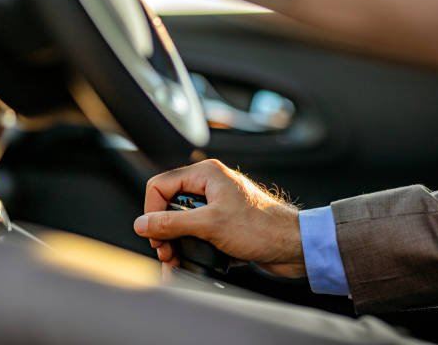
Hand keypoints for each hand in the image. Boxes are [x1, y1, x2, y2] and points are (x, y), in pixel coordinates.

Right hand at [134, 159, 305, 277]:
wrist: (294, 246)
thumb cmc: (262, 228)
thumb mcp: (210, 225)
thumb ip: (172, 223)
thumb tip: (143, 224)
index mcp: (205, 174)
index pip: (160, 186)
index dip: (152, 211)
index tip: (154, 234)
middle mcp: (208, 186)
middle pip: (168, 205)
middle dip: (162, 231)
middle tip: (165, 251)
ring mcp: (215, 206)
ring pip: (180, 222)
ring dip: (173, 242)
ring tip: (174, 260)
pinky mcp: (221, 224)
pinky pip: (194, 233)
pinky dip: (188, 247)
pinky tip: (187, 262)